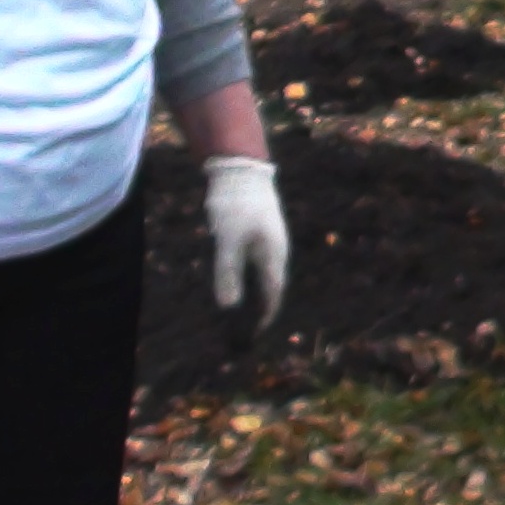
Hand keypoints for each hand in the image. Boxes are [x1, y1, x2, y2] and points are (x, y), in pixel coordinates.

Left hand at [203, 154, 289, 331]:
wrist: (241, 171)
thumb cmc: (236, 207)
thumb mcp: (228, 241)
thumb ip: (228, 274)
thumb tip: (229, 307)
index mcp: (273, 256)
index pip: (273, 294)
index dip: (265, 316)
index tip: (254, 333)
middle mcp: (276, 251)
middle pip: (272, 286)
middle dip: (261, 308)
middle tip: (246, 327)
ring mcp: (270, 240)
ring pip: (265, 274)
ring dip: (256, 293)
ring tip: (241, 309)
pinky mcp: (260, 232)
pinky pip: (257, 262)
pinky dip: (249, 277)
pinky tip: (236, 279)